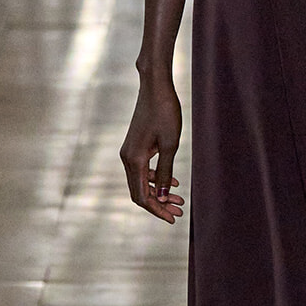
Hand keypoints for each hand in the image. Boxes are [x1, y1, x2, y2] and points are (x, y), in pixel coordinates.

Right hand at [120, 76, 184, 222]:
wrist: (156, 87)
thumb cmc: (165, 113)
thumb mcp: (170, 145)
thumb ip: (165, 173)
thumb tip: (161, 198)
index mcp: (134, 160)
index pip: (142, 196)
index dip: (157, 210)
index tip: (173, 218)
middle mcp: (127, 158)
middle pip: (139, 192)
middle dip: (159, 204)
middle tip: (179, 212)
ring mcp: (129, 152)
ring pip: (141, 182)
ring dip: (158, 192)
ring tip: (178, 199)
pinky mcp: (135, 146)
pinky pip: (142, 170)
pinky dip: (155, 179)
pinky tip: (172, 183)